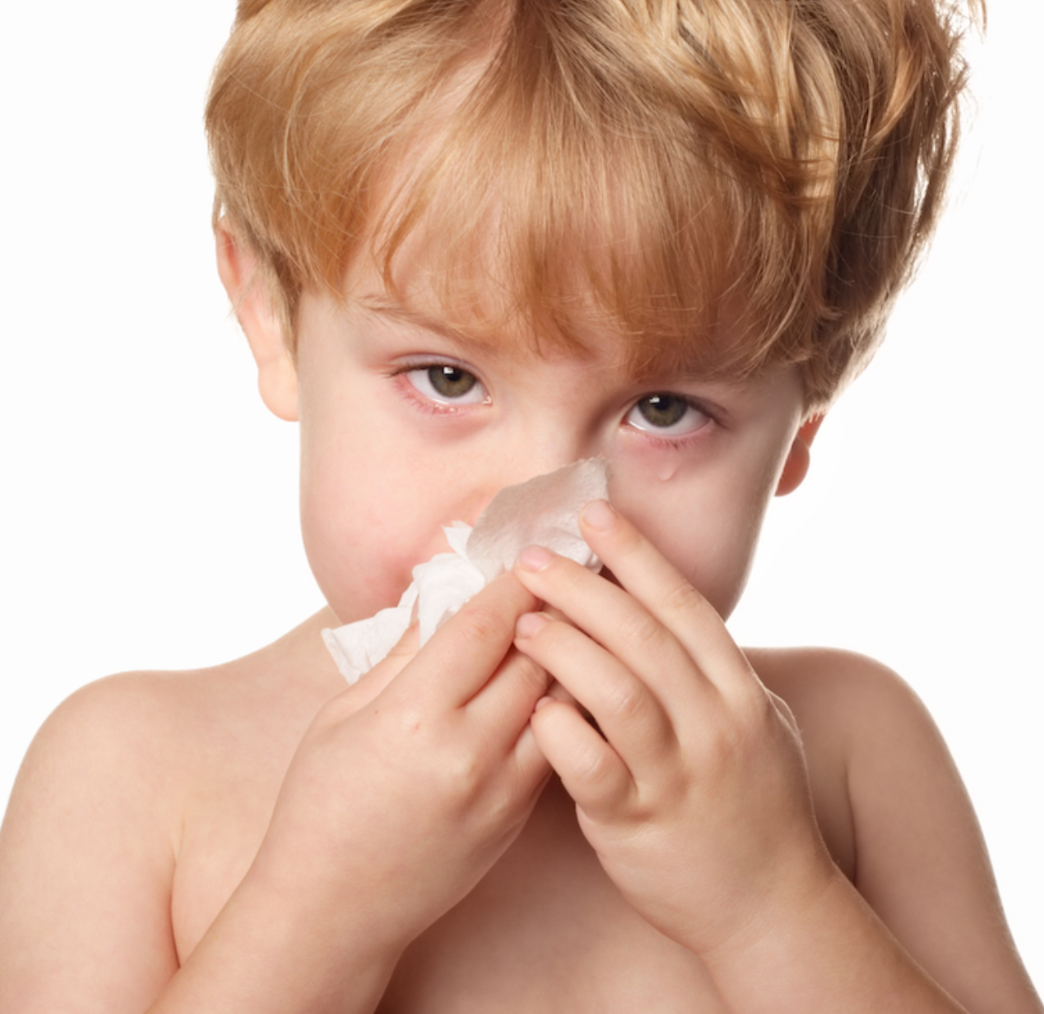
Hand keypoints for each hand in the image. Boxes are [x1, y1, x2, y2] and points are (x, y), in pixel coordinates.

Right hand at [250, 573, 552, 956]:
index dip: (512, 582)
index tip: (532, 552)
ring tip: (580, 617)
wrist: (334, 910)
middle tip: (570, 571)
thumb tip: (438, 595)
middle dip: (555, 606)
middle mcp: (467, 751)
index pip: (483, 627)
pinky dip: (562, 703)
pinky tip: (565, 677)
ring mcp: (500, 790)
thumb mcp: (342, 715)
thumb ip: (399, 652)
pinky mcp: (516, 818)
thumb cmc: (321, 806)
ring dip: (570, 653)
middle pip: (534, 656)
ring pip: (558, 698)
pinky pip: (554, 743)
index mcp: (414, 717)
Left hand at [511, 500, 834, 955]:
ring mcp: (680, 775)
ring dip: (566, 650)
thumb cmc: (754, 805)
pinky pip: (594, 769)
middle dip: (584, 587)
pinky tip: (532, 705)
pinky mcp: (640, 824)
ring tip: (522, 622)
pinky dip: (560, 732)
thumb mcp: (755, 723)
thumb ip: (711, 671)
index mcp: (740, 691)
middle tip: (531, 559)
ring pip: (619, 694)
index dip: (637, 554)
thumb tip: (664, 611)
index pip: (684, 605)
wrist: (770, 907)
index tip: (594, 515)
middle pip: (644, 637)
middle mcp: (716, 724)